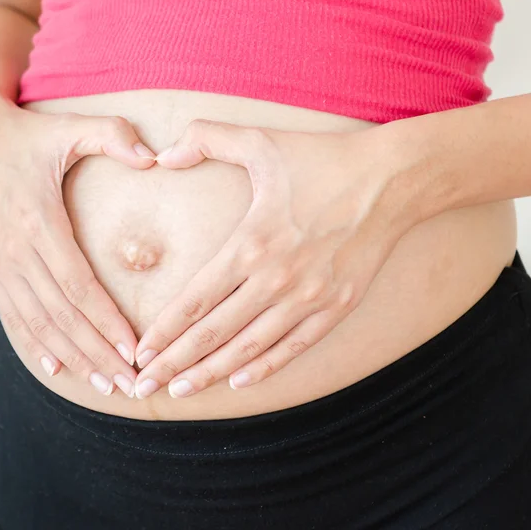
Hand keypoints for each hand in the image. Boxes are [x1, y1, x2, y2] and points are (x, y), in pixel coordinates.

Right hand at [0, 90, 155, 396]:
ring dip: (73, 359)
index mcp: (39, 223)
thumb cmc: (24, 138)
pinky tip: (56, 370)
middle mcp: (16, 252)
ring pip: (39, 325)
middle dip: (98, 353)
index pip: (79, 286)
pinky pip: (14, 317)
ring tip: (106, 385)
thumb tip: (153, 157)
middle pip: (63, 316)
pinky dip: (36, 346)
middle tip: (130, 384)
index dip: (107, 322)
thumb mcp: (65, 129)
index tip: (135, 350)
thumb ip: (111, 136)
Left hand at [134, 119, 416, 398]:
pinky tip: (240, 381)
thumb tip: (163, 155)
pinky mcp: (337, 306)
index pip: (196, 300)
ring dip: (212, 372)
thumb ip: (207, 139)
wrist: (390, 181)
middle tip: (144, 386)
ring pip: (250, 348)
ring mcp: (309, 298)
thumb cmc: (323, 160)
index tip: (140, 354)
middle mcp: (277, 279)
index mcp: (252, 243)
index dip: (164, 331)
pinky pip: (295, 347)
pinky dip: (265, 367)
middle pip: (215, 332)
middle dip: (175, 363)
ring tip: (182, 390)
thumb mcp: (262, 141)